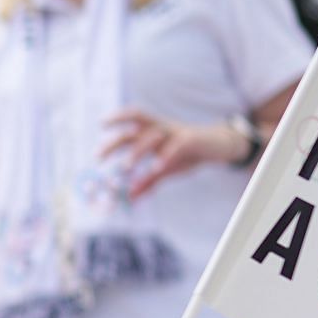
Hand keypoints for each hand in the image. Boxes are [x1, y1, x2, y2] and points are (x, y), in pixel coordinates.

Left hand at [102, 110, 249, 200]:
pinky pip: (174, 147)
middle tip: (99, 157)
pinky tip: (155, 168)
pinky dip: (164, 157)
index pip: (132, 121)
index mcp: (154, 131)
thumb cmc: (189, 154)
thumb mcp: (167, 168)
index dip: (117, 119)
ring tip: (125, 168)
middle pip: (134, 130)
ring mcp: (175, 133)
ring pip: (151, 137)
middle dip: (115, 143)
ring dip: (136, 152)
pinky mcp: (190, 140)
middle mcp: (161, 128)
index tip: (100, 124)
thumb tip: (130, 198)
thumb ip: (149, 181)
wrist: (218, 146)